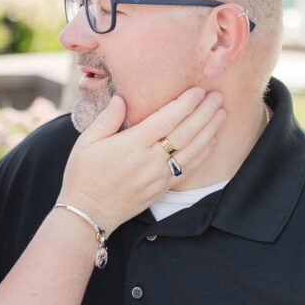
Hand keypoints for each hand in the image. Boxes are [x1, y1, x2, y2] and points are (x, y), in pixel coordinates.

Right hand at [57, 87, 223, 232]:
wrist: (88, 214)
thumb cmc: (82, 176)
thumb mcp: (85, 143)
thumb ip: (106, 119)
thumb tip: (122, 98)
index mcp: (131, 145)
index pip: (166, 119)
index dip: (185, 104)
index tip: (198, 90)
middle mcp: (149, 160)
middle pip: (184, 132)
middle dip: (204, 112)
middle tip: (217, 95)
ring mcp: (158, 176)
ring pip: (192, 150)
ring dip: (209, 131)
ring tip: (221, 114)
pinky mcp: (161, 189)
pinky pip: (188, 169)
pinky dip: (203, 154)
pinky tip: (212, 141)